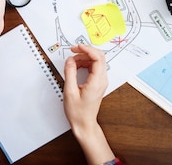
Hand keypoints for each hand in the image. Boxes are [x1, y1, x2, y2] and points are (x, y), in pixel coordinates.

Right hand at [63, 44, 114, 164]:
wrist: (84, 124)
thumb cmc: (78, 112)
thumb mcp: (69, 92)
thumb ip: (70, 73)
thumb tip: (69, 60)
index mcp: (97, 82)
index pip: (98, 58)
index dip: (88, 49)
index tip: (77, 47)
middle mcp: (102, 80)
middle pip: (99, 57)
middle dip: (85, 51)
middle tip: (73, 51)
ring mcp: (101, 81)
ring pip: (96, 61)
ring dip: (84, 57)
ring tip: (71, 62)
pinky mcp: (98, 82)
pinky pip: (93, 67)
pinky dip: (85, 63)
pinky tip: (76, 66)